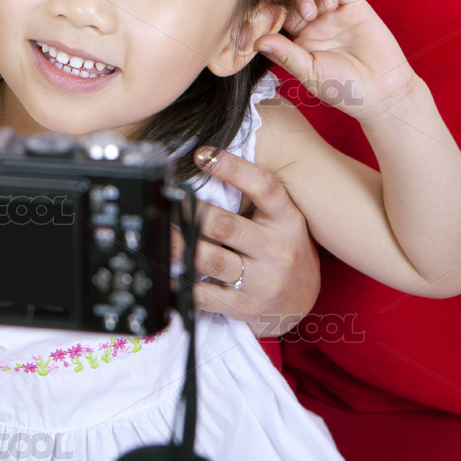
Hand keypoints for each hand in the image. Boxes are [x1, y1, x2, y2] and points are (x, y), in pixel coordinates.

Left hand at [170, 146, 319, 333]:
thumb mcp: (282, 220)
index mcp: (288, 220)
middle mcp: (277, 250)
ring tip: (159, 231)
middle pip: (225, 225)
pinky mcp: (245, 307)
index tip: (203, 154)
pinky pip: (204, 295)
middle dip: (190, 211)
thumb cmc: (285, 250)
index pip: (264, 188)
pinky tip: (165, 271)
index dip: (234, 168)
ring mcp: (262, 282)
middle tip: (166, 199)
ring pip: (209, 258)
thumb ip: (254, 199)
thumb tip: (208, 165)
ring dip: (177, 244)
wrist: (302, 302)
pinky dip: (181, 282)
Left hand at [255, 0, 421, 121]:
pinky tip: (329, 6)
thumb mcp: (310, 73)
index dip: (269, 17)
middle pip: (288, 0)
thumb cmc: (345, 89)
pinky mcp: (354, 6)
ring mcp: (333, 15)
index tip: (265, 24)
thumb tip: (256, 41)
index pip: (277, 20)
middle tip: (293, 20)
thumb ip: (285, 54)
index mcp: (299, 43)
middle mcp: (313, 26)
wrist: (382, 92)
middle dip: (284, 4)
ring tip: (310, 14)